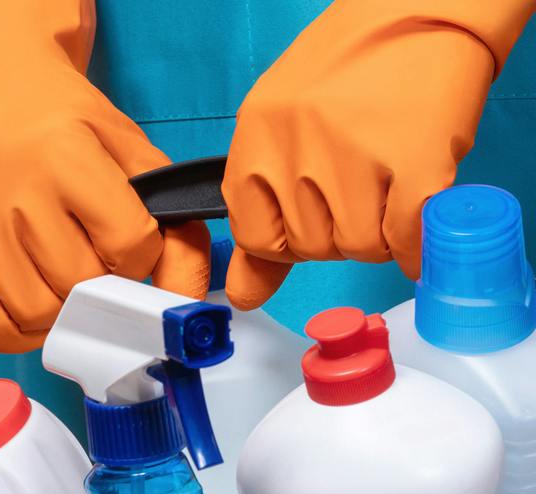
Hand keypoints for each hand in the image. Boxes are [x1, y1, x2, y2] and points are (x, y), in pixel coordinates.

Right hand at [0, 64, 210, 352]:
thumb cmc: (57, 123)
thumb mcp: (129, 151)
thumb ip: (171, 221)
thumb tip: (186, 294)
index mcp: (66, 161)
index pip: (129, 246)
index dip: (140, 254)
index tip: (126, 240)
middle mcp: (14, 199)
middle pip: (81, 284)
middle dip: (100, 282)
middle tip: (92, 259)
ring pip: (38, 313)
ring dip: (61, 308)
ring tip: (59, 279)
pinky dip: (11, 331)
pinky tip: (23, 305)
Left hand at [221, 0, 528, 308]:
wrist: (423, 7)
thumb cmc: (354, 65)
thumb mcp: (284, 121)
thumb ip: (261, 201)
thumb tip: (243, 293)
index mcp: (258, 133)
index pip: (254, 234)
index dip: (286, 244)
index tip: (309, 229)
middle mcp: (298, 145)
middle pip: (311, 246)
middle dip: (338, 237)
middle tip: (363, 197)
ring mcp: (355, 152)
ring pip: (358, 246)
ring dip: (379, 237)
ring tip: (391, 195)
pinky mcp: (416, 157)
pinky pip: (406, 235)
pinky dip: (415, 244)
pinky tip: (418, 226)